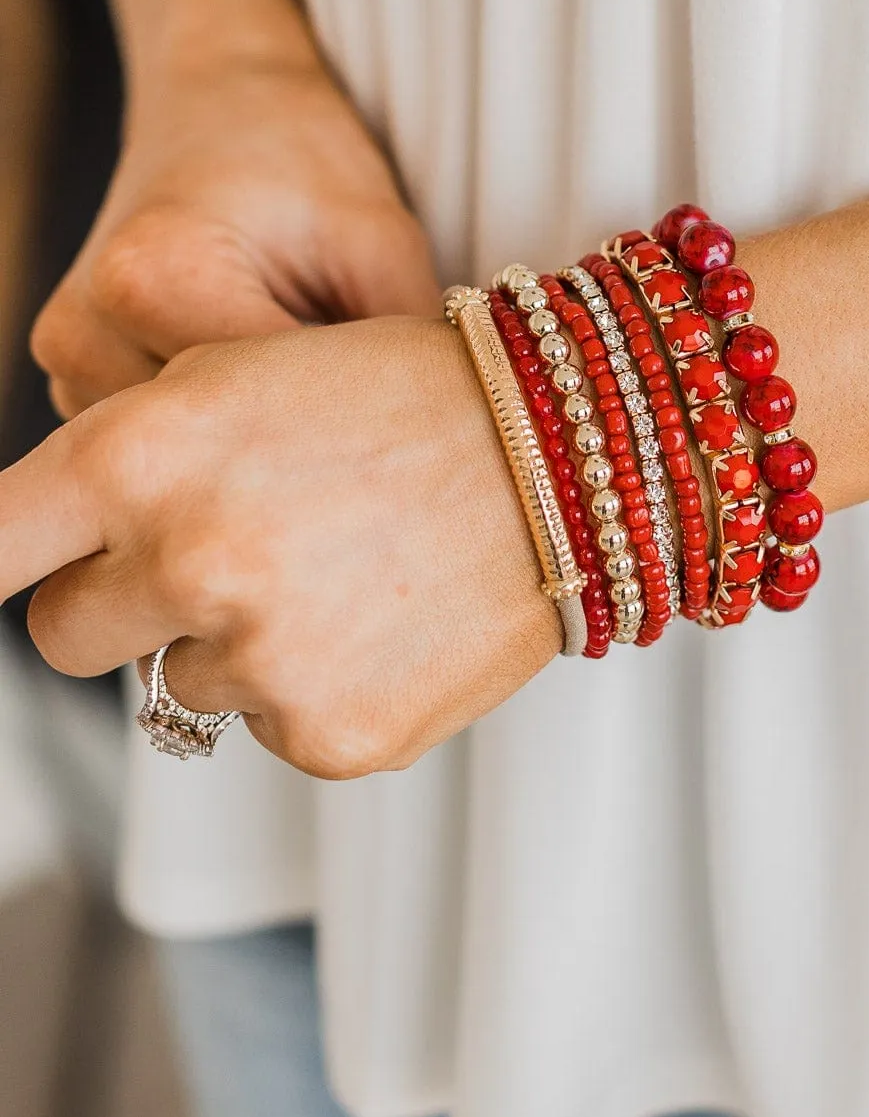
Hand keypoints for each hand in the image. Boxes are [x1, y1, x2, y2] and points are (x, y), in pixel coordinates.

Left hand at [2, 319, 561, 776]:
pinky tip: (384, 620)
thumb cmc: (394, 393)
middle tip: (213, 556)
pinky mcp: (327, 736)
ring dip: (235, 641)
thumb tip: (41, 553)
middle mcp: (184, 564)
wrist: (564, 457)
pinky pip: (273, 727)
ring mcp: (258, 661)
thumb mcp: (234, 379)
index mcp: (139, 456)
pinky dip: (315, 687)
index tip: (6, 570)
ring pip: (182, 684)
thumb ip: (119, 463)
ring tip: (340, 567)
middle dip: (120, 603)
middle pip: (66, 635)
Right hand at [32, 57, 441, 417]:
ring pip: (192, 457)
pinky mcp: (71, 378)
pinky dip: (221, 431)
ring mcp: (67, 364)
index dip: (353, 428)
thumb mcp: (379, 240)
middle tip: (380, 430)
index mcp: (156, 280)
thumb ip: (401, 349)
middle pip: (222, 444)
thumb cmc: (304, 156)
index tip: (411, 432)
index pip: (271, 413)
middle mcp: (87, 330)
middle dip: (309, 443)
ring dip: (260, 444)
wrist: (220, 100)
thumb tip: (445, 442)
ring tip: (321, 398)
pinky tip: (271, 399)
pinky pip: (163, 443)